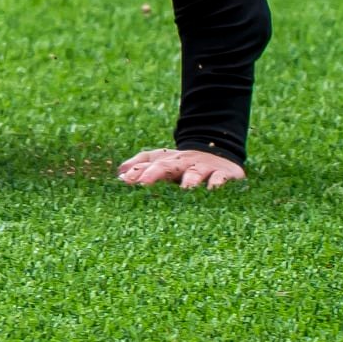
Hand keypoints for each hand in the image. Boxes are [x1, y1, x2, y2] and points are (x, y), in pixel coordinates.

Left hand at [116, 147, 245, 188]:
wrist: (219, 152)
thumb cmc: (183, 164)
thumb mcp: (163, 161)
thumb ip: (141, 165)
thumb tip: (118, 173)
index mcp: (167, 159)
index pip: (148, 163)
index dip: (136, 170)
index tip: (124, 181)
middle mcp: (183, 162)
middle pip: (167, 165)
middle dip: (154, 173)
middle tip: (143, 183)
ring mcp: (203, 167)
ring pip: (195, 172)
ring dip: (189, 180)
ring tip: (184, 189)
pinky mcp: (224, 173)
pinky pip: (220, 178)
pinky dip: (217, 183)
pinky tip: (212, 190)